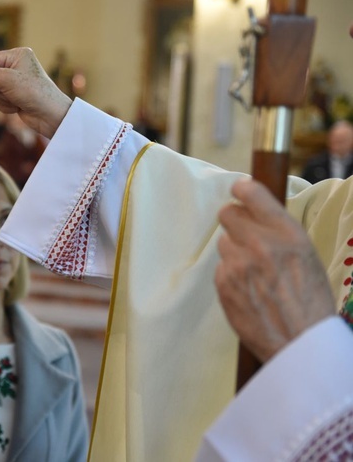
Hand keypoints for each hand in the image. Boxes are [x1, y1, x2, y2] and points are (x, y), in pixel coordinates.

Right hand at [0, 48, 72, 138]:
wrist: (50, 116)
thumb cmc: (33, 92)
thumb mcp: (5, 80)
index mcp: (17, 54)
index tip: (3, 82)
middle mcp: (17, 65)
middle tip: (12, 93)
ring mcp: (16, 81)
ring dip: (2, 99)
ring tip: (17, 101)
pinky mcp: (16, 95)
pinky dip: (6, 106)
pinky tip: (19, 107)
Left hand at [215, 179, 334, 361]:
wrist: (300, 342)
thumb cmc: (311, 300)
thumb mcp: (307, 256)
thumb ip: (280, 232)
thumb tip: (257, 213)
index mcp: (287, 234)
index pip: (253, 194)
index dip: (243, 190)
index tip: (239, 190)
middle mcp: (260, 244)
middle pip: (227, 213)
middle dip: (235, 220)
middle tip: (245, 233)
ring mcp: (238, 264)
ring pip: (223, 242)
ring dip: (234, 251)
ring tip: (254, 272)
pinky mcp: (223, 283)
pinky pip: (221, 268)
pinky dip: (231, 275)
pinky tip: (249, 290)